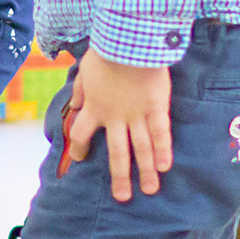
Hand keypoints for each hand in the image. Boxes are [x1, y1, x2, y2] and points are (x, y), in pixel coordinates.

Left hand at [60, 48, 172, 201]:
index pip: (81, 134)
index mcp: (93, 107)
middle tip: (123, 197)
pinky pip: (160, 132)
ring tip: (150, 190)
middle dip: (119, 176)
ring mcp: (136, 114)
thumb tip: (74, 105)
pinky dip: (163, 149)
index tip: (80, 159)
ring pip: (140, 148)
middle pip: (116, 152)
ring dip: (145, 171)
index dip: (80, 147)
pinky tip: (165, 167)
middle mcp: (114, 117)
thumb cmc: (106, 53)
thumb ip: (79, 91)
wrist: (128, 41)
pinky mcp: (156, 107)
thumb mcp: (83, 70)